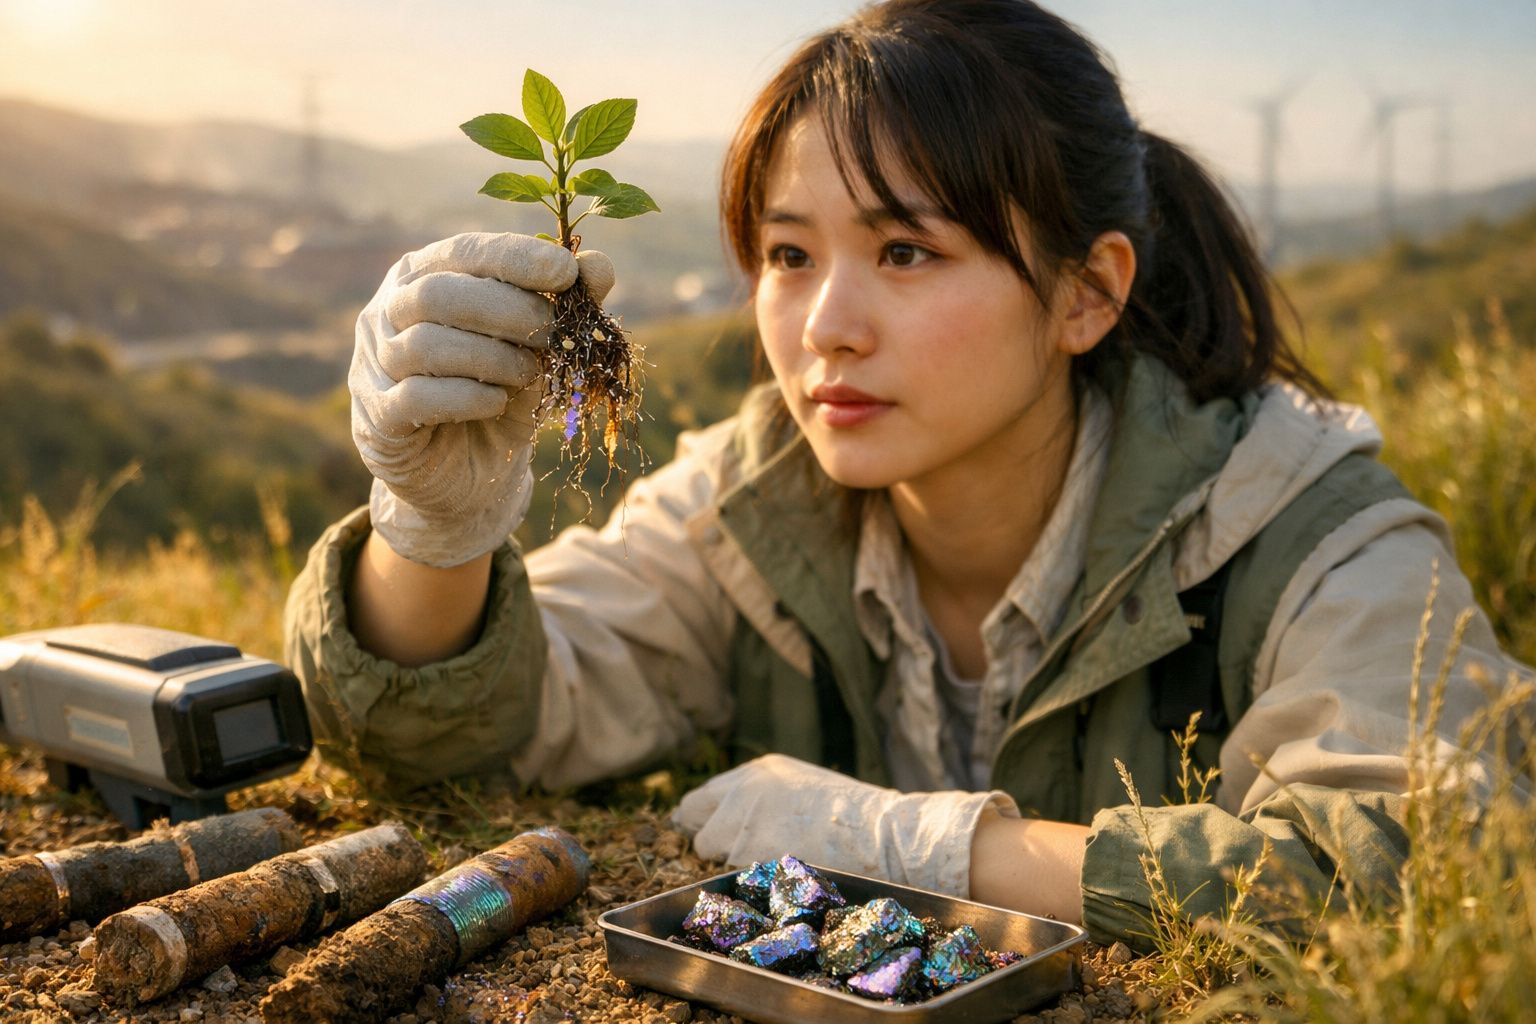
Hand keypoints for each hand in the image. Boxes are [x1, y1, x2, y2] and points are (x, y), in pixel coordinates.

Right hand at [350, 232, 614, 566]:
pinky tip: (498, 403)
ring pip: (423, 344)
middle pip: (437, 293)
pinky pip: (415, 396)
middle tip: (555, 334)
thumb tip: (600, 265)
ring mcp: (374, 364)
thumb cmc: (502, 395)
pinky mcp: (377, 417)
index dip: (516, 259)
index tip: (567, 272)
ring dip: (492, 358)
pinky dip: (467, 398)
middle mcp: (388, 311)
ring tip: (528, 375)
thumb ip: (566, 306)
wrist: (470, 475)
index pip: (466, 252)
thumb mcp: (540, 351)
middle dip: (508, 311)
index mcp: (426, 276)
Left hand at [671, 753, 1018, 897]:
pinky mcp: (748, 855)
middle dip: (711, 841)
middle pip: (695, 824)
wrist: (883, 835)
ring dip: (733, 866)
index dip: (708, 820)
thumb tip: (735, 823)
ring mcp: (741, 824)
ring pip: (713, 856)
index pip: (703, 798)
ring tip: (775, 869)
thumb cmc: (856, 818)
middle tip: (740, 857)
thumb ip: (764, 800)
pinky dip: (749, 886)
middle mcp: (740, 792)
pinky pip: (732, 879)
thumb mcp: (804, 789)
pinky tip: (779, 882)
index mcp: (756, 772)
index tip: (715, 835)